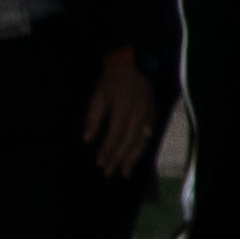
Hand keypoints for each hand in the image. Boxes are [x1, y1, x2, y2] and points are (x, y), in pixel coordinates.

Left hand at [81, 51, 156, 175]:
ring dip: (131, 159)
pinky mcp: (153, 116)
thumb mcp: (98, 96)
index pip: (115, 135)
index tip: (99, 162)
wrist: (134, 66)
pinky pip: (148, 137)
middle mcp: (138, 115)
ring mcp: (148, 116)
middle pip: (128, 142)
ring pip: (140, 142)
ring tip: (124, 172)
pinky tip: (135, 158)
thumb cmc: (112, 81)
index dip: (107, 150)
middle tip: (109, 172)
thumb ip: (93, 118)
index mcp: (123, 109)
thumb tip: (87, 140)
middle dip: (118, 158)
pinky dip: (141, 149)